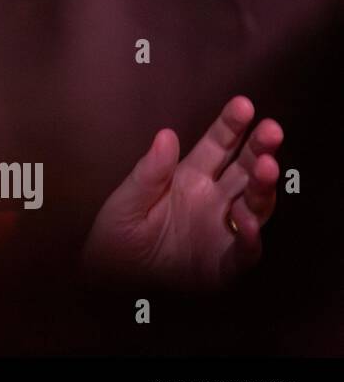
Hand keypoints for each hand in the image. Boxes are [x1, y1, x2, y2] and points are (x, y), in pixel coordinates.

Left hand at [81, 95, 283, 290]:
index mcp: (190, 176)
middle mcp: (214, 198)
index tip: (243, 104)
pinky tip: (247, 222)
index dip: (232, 125)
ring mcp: (223, 229)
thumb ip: (148, 171)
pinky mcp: (224, 263)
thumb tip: (166, 134)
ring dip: (263, 187)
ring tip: (265, 169)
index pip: (219, 145)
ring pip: (256, 204)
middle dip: (261, 149)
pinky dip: (250, 237)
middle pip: (246, 169)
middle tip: (272, 130)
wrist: (110, 277)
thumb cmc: (117, 232)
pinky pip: (245, 250)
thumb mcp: (126, 199)